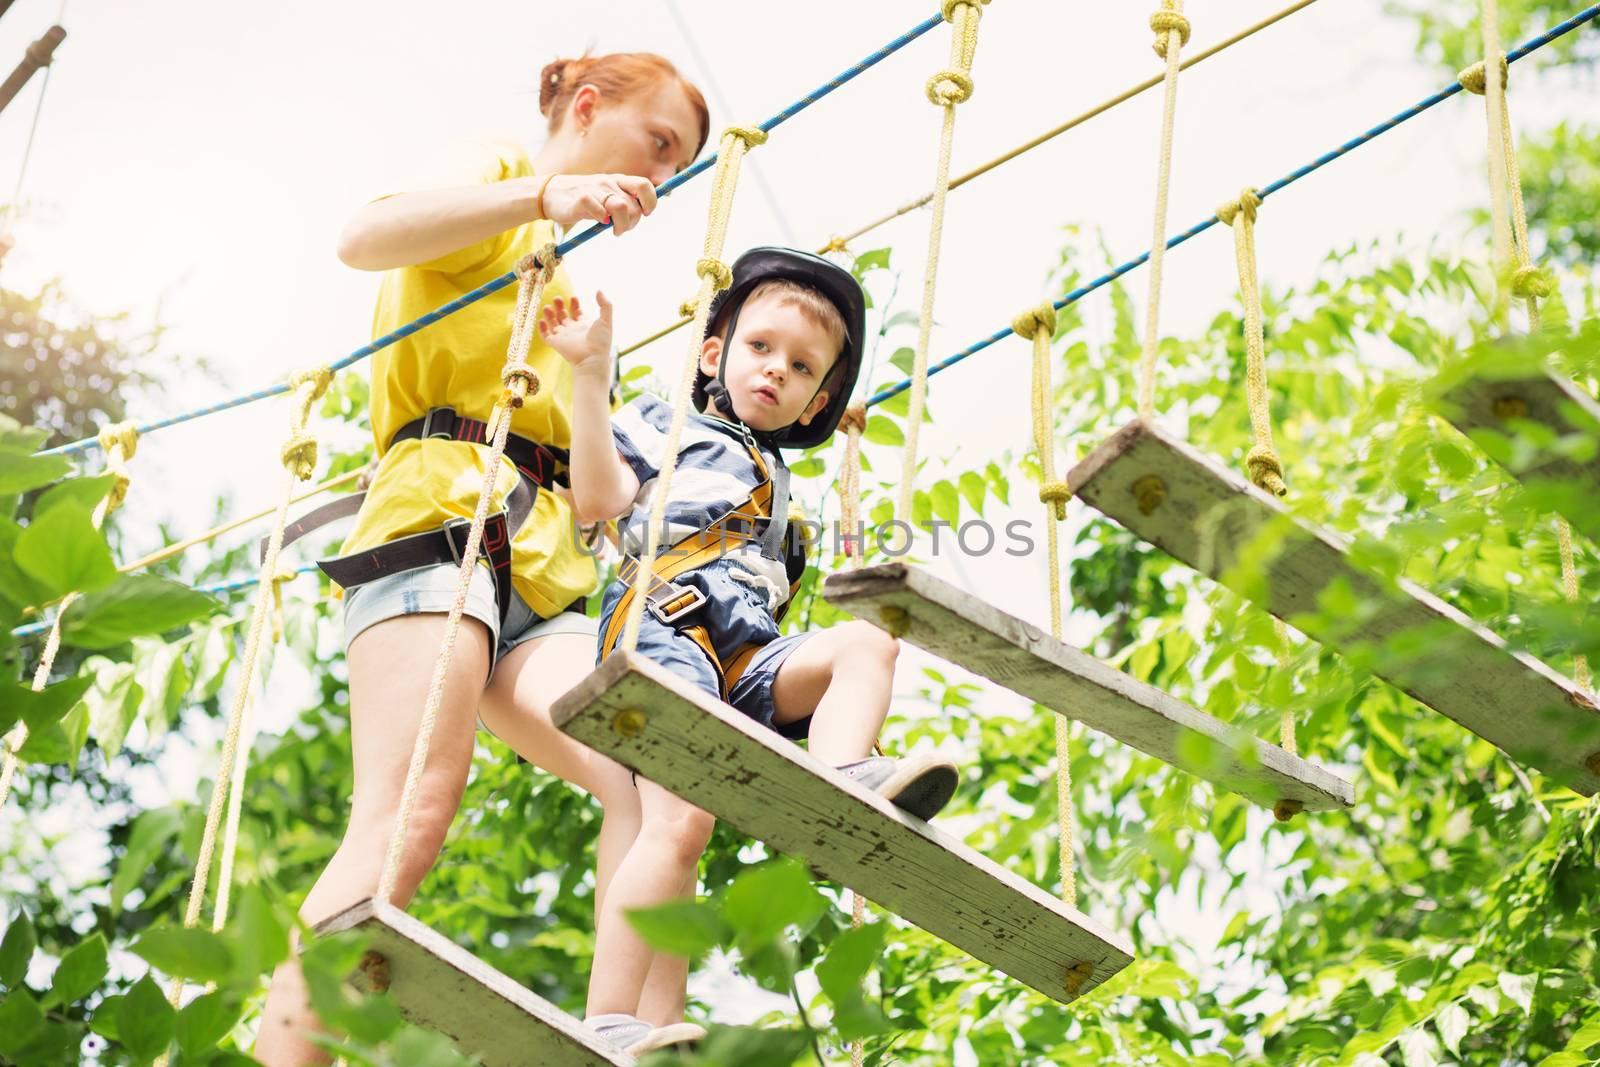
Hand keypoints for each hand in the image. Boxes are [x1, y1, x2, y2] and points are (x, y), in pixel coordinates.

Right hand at [537, 292, 613, 374]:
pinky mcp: (555, 343)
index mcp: (585, 325)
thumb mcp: (606, 320)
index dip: (575, 304)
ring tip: (547, 306)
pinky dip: (541, 328)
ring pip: (553, 324)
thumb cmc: (600, 341)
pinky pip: (545, 335)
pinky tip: (542, 319)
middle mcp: (573, 330)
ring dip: (549, 314)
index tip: (573, 297)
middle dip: (559, 306)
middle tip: (557, 298)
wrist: (591, 359)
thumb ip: (605, 304)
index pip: (577, 312)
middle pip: (564, 316)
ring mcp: (564, 337)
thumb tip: (599, 290)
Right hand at [538, 174, 657, 235]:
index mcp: (618, 180)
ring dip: (621, 225)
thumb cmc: (585, 199)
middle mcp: (608, 183)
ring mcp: (594, 189)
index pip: (643, 185)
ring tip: (614, 230)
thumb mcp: (608, 195)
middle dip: (632, 223)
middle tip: (621, 229)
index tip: (645, 213)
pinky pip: (598, 210)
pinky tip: (599, 222)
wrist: (551, 194)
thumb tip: (643, 212)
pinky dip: (601, 219)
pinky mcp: (580, 199)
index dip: (650, 202)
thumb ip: (625, 201)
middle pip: (633, 206)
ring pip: (621, 207)